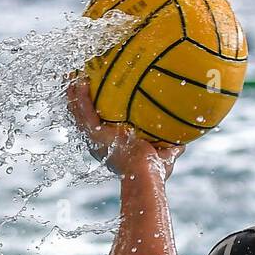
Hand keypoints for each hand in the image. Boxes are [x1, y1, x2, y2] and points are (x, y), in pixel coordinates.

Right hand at [66, 78, 182, 180]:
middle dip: (79, 102)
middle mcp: (98, 144)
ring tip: (72, 78)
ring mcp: (95, 139)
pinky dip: (80, 97)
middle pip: (84, 118)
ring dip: (74, 96)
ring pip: (78, 114)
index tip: (96, 104)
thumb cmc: (154, 173)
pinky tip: (78, 82)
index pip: (100, 129)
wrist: (145, 176)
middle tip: (77, 85)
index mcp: (111, 148)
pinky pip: (84, 112)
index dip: (95, 116)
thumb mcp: (164, 157)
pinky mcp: (95, 135)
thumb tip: (183, 141)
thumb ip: (171, 148)